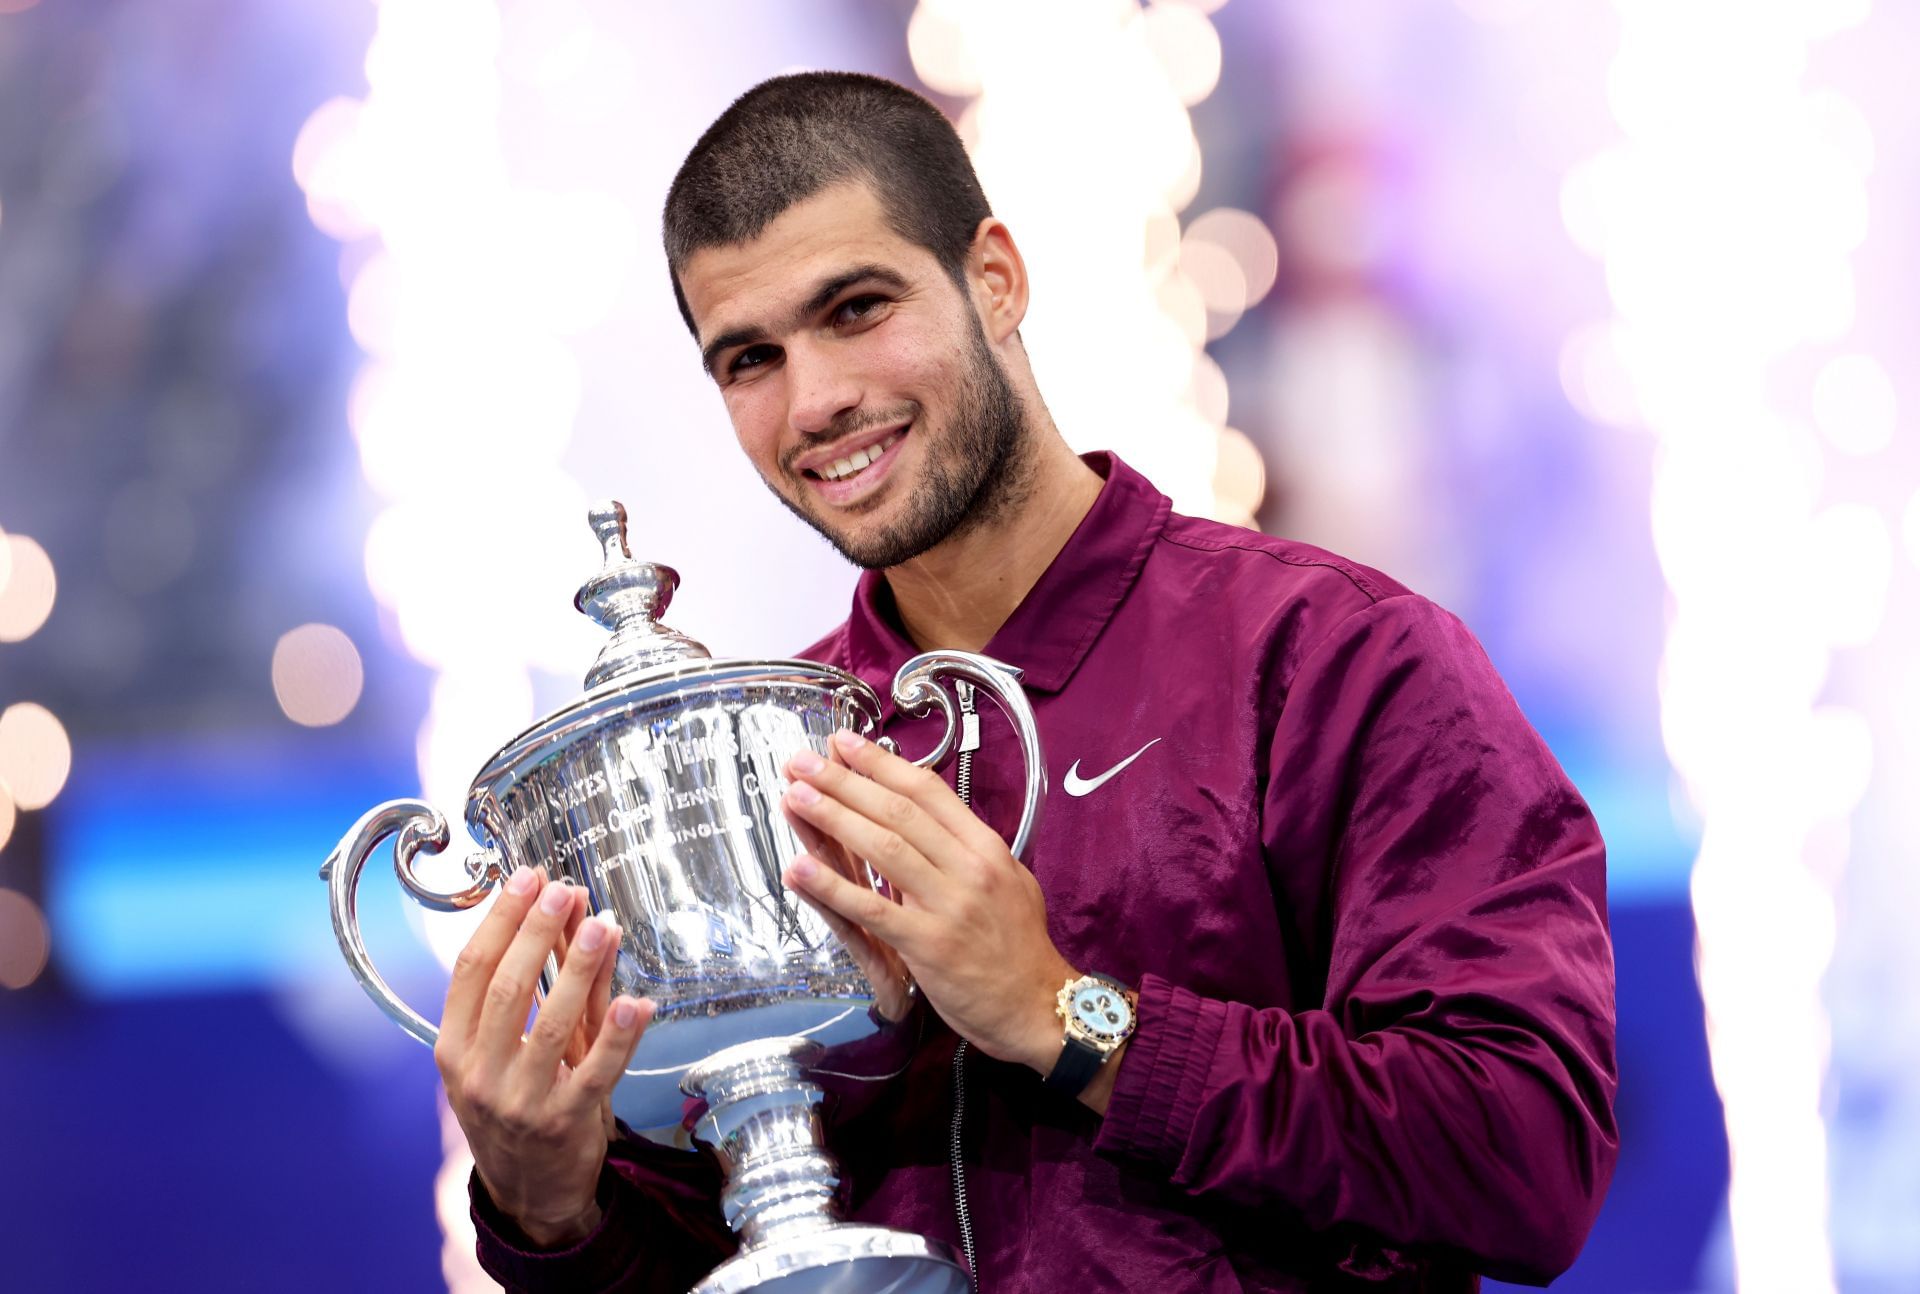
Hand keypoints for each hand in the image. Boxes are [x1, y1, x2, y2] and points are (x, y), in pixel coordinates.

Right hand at [435, 866, 654, 1247]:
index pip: (471, 970)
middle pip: (507, 988)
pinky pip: (597, 1072)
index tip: (526, 879)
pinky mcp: (565, 1123)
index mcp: (454, 1048)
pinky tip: (637, 1001)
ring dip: (579, 970)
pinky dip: (620, 1035)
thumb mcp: (509, 1048)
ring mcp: (521, 1101)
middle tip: (563, 890)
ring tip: (602, 926)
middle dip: (537, 932)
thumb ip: (540, 984)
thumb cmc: (517, 1104)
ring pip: (551, 1024)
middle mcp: (479, 1073)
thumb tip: (568, 913)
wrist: (529, 1192)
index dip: (500, 920)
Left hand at [779, 730, 1073, 1071]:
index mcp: (986, 847)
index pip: (927, 792)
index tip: (844, 744)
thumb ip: (967, 851)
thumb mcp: (1009, 881)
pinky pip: (872, 908)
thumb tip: (928, 822)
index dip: (881, 764)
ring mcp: (948, 904)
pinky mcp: (928, 944)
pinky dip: (832, 886)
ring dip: (833, 818)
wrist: (1039, 1006)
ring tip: (795, 796)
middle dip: (845, 782)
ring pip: (884, 848)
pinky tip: (799, 868)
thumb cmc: (1019, 947)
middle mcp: (969, 867)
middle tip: (802, 761)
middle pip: (898, 811)